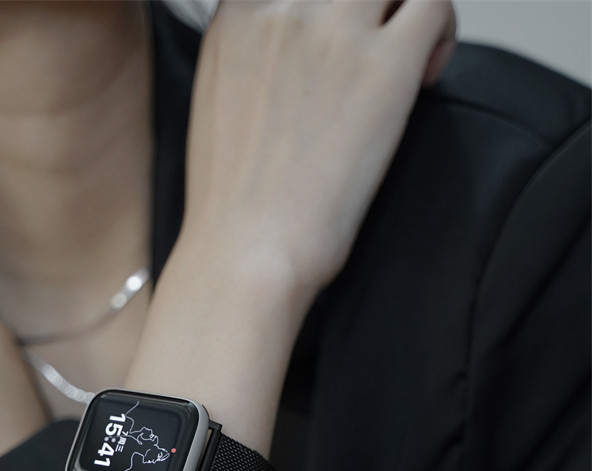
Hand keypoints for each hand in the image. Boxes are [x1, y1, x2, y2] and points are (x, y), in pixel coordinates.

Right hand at [183, 0, 456, 296]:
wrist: (246, 255)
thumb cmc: (234, 212)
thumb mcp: (219, 109)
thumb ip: (252, 65)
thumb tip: (288, 71)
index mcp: (237, 17)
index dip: (323, 8)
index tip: (332, 45)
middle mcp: (284, 7)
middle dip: (368, 11)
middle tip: (372, 55)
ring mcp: (335, 30)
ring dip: (405, 12)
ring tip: (407, 65)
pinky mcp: (385, 65)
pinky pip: (434, 4)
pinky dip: (442, 29)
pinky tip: (426, 76)